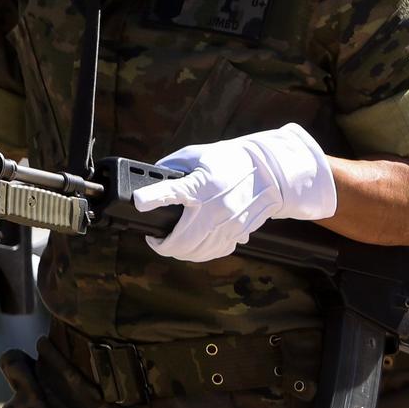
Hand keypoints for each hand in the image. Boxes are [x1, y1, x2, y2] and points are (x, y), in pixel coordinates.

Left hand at [130, 123, 336, 262]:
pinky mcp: (239, 232)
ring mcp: (229, 224)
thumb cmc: (229, 160)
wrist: (270, 172)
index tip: (139, 201)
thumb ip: (172, 167)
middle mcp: (216, 207)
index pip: (174, 191)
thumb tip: (151, 178)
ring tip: (171, 245)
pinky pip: (216, 251)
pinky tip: (194, 247)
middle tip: (155, 240)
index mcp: (203, 184)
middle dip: (163, 245)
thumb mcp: (197, 154)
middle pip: (183, 239)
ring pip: (199, 251)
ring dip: (180, 252)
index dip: (153, 197)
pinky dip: (201, 253)